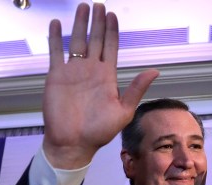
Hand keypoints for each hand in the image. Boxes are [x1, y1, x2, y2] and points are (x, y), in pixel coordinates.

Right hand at [42, 2, 158, 168]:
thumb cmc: (99, 132)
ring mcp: (73, 72)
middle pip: (95, 39)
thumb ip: (136, 89)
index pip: (110, 47)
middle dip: (97, 22)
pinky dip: (56, 38)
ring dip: (80, 24)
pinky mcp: (56, 76)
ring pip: (77, 41)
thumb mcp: (124, 111)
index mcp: (107, 76)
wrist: (73, 143)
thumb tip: (155, 71)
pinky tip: (58, 24)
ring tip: (82, 7)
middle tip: (98, 4)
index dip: (112, 31)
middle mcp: (90, 71)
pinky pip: (56, 52)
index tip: (112, 15)